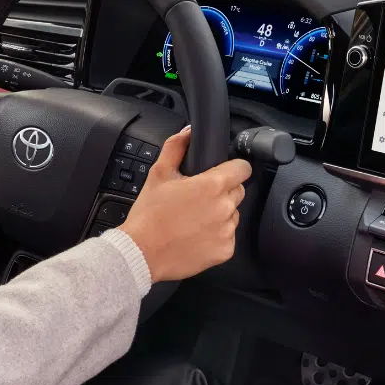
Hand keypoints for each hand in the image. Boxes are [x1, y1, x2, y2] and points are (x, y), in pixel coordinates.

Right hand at [119, 128, 252, 282]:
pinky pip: (228, 237)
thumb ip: (176, 147)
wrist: (141, 252)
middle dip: (223, 191)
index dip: (233, 167)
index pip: (242, 168)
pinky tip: (196, 235)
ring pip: (233, 215)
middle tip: (198, 198)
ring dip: (220, 214)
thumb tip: (188, 132)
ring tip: (194, 219)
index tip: (225, 172)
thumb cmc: (149, 215)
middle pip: (238, 191)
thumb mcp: (158, 174)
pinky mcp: (225, 250)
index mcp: (213, 185)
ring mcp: (226, 231)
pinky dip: (216, 236)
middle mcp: (225, 208)